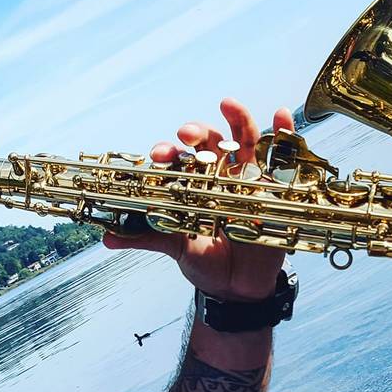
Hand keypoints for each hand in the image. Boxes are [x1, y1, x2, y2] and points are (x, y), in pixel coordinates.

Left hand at [103, 98, 294, 301]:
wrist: (237, 288)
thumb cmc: (204, 262)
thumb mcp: (175, 247)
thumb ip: (144, 238)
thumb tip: (107, 237)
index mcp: (192, 184)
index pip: (179, 158)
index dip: (168, 153)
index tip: (159, 155)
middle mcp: (218, 175)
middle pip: (208, 141)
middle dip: (197, 131)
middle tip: (186, 132)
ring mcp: (247, 178)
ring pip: (243, 139)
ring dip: (237, 118)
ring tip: (228, 103)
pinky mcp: (274, 187)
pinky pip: (281, 155)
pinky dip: (283, 131)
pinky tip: (281, 114)